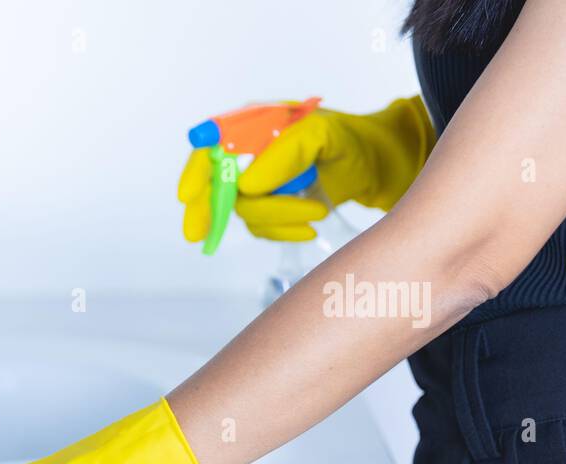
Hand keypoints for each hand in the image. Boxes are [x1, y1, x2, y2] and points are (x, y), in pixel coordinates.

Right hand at [178, 96, 434, 241]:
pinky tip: (309, 227)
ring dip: (276, 219)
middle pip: (212, 184)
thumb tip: (245, 185)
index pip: (211, 145)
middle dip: (206, 210)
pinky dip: (284, 232)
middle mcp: (250, 154)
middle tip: (198, 235)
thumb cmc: (351, 141)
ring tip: (315, 213)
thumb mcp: (323, 136)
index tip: (188, 195)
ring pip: (242, 212)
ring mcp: (259, 182)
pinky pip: (261, 228)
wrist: (377, 166)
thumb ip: (284, 154)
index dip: (195, 170)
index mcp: (255, 126)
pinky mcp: (271, 207)